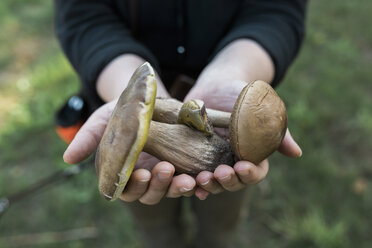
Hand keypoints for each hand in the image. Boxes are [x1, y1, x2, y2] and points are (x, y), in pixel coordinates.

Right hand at [63, 100, 197, 204]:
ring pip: (174, 190)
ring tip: (190, 178)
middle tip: (166, 170)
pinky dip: (200, 185)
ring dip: (180, 188)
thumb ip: (88, 137)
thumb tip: (67, 158)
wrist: (148, 98)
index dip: (135, 186)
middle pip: (152, 194)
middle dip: (160, 186)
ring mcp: (167, 173)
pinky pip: (194, 181)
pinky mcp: (186, 166)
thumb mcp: (104, 119)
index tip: (142, 173)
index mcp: (125, 172)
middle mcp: (147, 177)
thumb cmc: (123, 111)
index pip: (128, 190)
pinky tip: (205, 180)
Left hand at [184, 80, 301, 199]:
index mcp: (252, 155)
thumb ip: (277, 130)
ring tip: (202, 179)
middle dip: (228, 181)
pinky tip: (187, 182)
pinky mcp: (194, 157)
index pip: (255, 172)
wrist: (215, 86)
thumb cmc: (242, 95)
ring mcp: (212, 161)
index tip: (242, 166)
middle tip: (221, 173)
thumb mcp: (260, 107)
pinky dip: (190, 183)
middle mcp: (233, 162)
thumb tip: (297, 153)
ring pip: (213, 183)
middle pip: (234, 182)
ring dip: (209, 185)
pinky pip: (192, 175)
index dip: (250, 173)